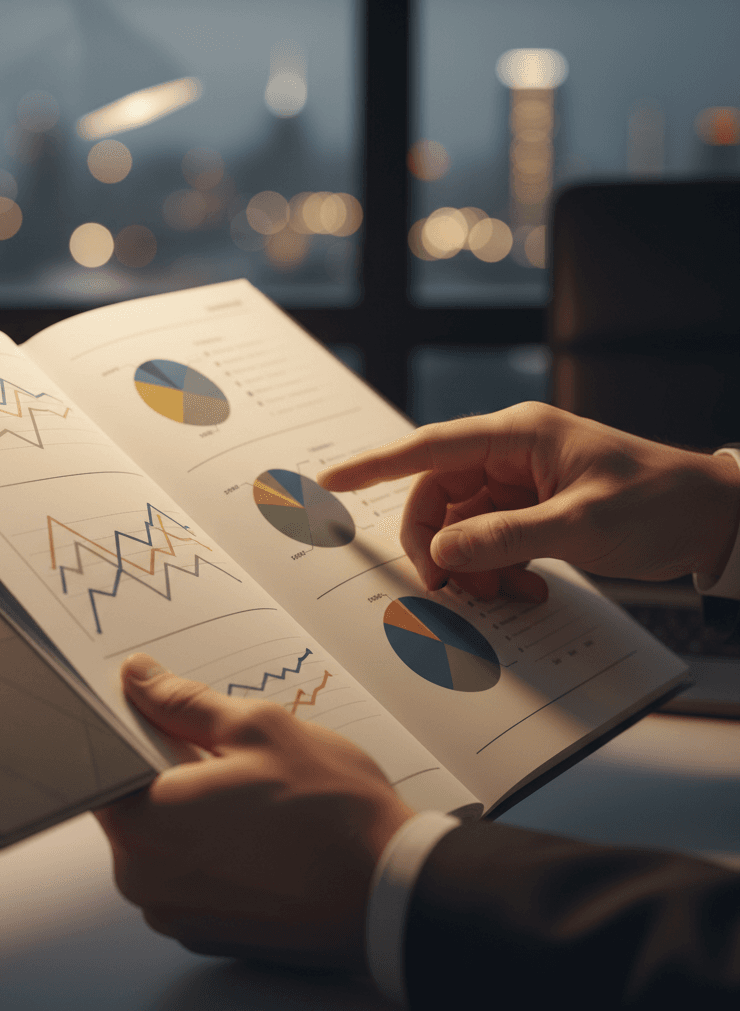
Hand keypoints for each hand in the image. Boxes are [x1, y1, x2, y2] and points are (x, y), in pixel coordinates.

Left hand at [94, 654, 413, 971]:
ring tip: (256, 800)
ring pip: (164, 840)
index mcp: (145, 823)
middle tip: (232, 759)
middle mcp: (145, 880)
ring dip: (194, 812)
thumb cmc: (331, 811)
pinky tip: (261, 835)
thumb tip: (137, 678)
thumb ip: (183, 702)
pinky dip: (212, 850)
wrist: (392, 891)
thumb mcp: (257, 728)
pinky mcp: (206, 934)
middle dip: (171, 771)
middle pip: (134, 803)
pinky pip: (190, 875)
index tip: (163, 718)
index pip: (104, 763)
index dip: (132, 731)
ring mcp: (176, 914)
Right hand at [318, 402, 739, 601]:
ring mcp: (520, 484)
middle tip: (448, 588)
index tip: (331, 482)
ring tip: (502, 597)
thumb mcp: (580, 526)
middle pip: (437, 496)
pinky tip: (524, 593)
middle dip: (435, 544)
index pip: (429, 447)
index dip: (374, 465)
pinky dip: (494, 571)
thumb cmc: (659, 504)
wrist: (713, 519)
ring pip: (460, 525)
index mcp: (518, 436)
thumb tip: (442, 554)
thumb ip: (504, 539)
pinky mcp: (532, 511)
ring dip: (468, 566)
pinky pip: (488, 542)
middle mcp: (511, 455)